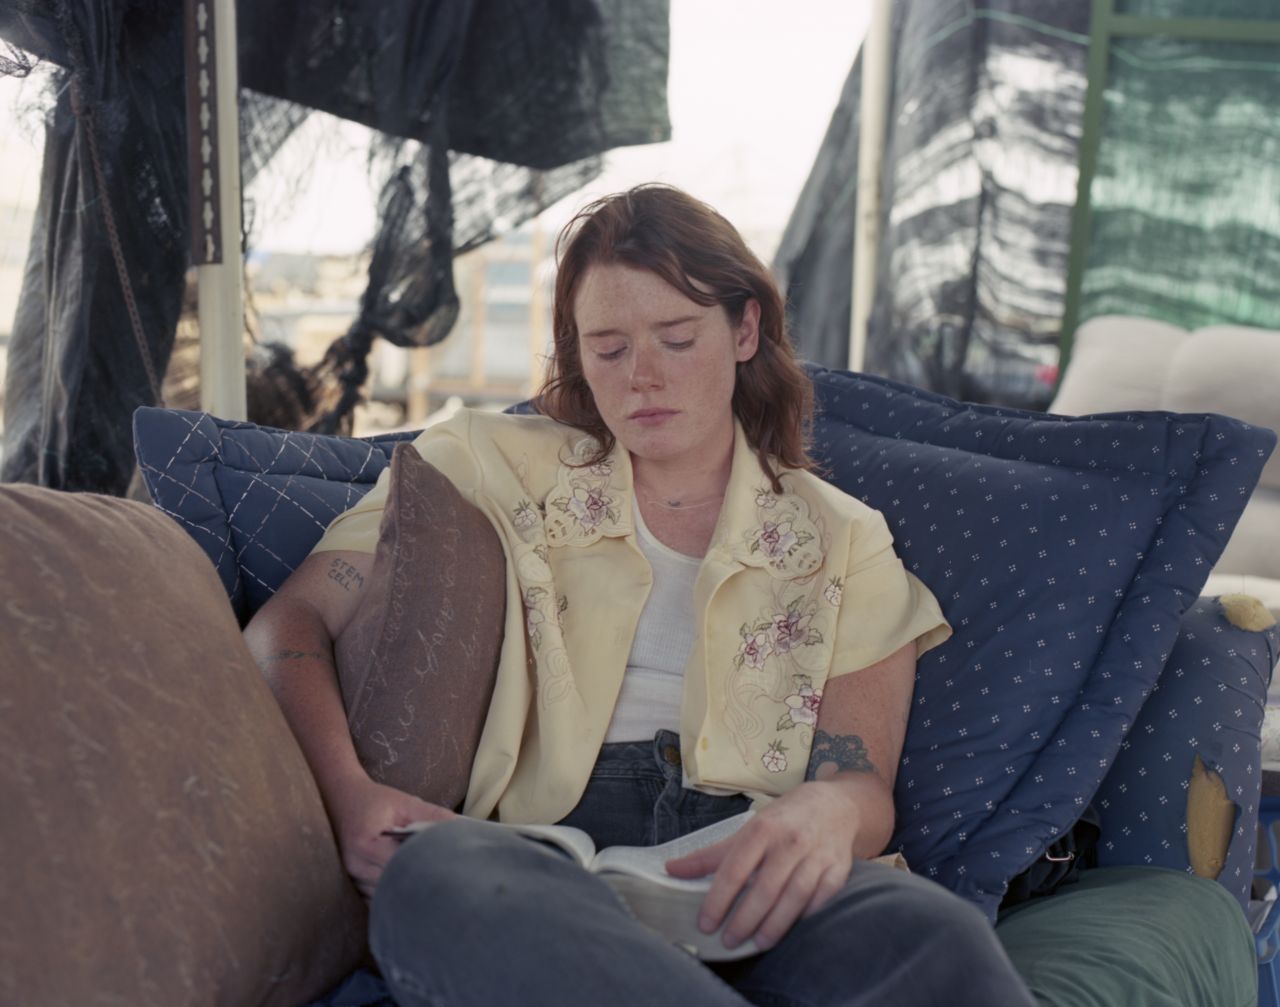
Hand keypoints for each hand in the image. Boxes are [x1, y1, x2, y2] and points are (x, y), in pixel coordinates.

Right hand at [326, 773, 455, 899]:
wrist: (338, 798)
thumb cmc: (373, 800)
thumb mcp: (404, 802)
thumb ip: (431, 815)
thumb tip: (460, 828)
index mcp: (366, 844)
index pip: (401, 866)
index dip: (425, 869)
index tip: (449, 872)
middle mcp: (355, 866)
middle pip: (393, 887)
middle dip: (419, 886)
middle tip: (447, 888)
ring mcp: (351, 878)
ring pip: (384, 897)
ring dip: (405, 894)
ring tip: (432, 891)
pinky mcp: (351, 884)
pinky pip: (375, 899)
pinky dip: (392, 896)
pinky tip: (410, 893)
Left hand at [664, 781, 860, 951]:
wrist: (836, 804)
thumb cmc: (784, 819)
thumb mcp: (748, 829)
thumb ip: (712, 855)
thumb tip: (671, 870)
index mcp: (763, 829)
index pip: (735, 869)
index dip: (718, 900)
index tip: (705, 924)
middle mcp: (790, 841)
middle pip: (764, 889)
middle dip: (744, 920)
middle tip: (727, 941)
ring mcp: (817, 855)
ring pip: (794, 897)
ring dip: (774, 926)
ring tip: (756, 944)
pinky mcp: (839, 869)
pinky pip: (822, 898)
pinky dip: (806, 915)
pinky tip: (791, 928)